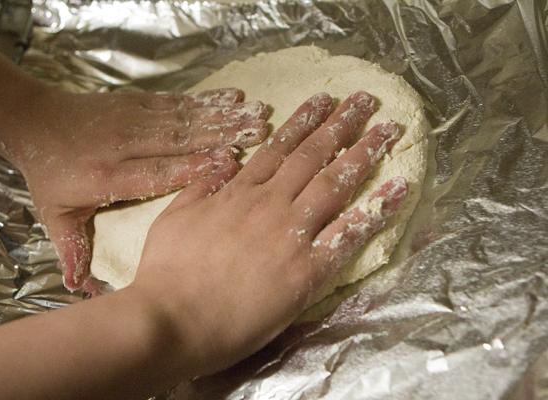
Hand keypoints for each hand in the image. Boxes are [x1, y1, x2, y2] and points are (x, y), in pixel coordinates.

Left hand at [0, 87, 268, 291]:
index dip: (193, 168)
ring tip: (258, 115)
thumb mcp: (55, 214)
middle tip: (260, 133)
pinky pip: (176, 102)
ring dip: (224, 117)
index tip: (229, 164)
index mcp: (108, 176)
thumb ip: (72, 248)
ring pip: (184, 119)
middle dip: (222, 137)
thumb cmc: (49, 174)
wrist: (33, 121)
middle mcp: (125, 145)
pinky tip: (232, 98)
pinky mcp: (137, 102)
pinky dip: (207, 101)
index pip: (156, 173)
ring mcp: (133, 120)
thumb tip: (78, 289)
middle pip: (180, 141)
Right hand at [130, 91, 407, 376]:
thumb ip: (200, 187)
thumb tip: (223, 162)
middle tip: (365, 101)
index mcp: (238, 193)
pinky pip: (349, 234)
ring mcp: (291, 235)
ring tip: (388, 130)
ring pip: (335, 184)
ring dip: (364, 153)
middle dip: (341, 124)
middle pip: (312, 157)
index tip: (323, 101)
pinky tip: (398, 189)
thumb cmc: (166, 273)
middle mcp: (269, 205)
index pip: (278, 149)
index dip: (303, 122)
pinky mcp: (307, 270)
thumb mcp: (173, 218)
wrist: (172, 319)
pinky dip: (377, 210)